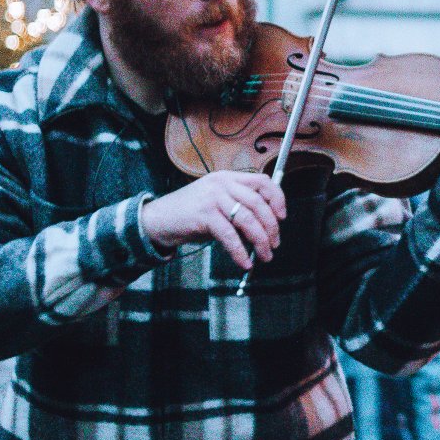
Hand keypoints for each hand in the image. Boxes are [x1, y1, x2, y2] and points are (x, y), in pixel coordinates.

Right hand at [139, 171, 287, 268]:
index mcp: (228, 177)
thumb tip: (266, 228)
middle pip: (258, 203)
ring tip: (264, 255)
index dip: (277, 199)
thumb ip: (239, 208)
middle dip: (271, 227)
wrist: (158, 219)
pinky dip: (240, 252)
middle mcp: (222, 184)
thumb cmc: (190, 214)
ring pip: (248, 219)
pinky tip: (244, 262)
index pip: (262, 181)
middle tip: (274, 244)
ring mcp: (213, 198)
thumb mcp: (217, 203)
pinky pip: (230, 236)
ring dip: (260, 241)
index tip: (282, 217)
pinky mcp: (204, 215)